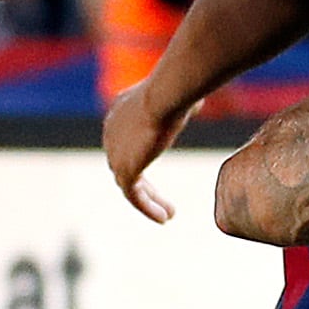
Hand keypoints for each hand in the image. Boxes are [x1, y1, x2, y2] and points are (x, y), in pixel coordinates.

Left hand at [103, 75, 192, 221]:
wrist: (165, 96)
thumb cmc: (177, 90)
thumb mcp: (179, 94)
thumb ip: (182, 103)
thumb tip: (196, 102)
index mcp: (119, 113)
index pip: (127, 142)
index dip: (143, 159)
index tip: (157, 176)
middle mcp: (112, 133)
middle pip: (127, 166)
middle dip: (146, 187)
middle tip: (165, 203)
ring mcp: (115, 152)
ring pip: (130, 185)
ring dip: (149, 201)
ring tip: (168, 215)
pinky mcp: (124, 169)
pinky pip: (133, 196)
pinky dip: (147, 208)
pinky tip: (163, 218)